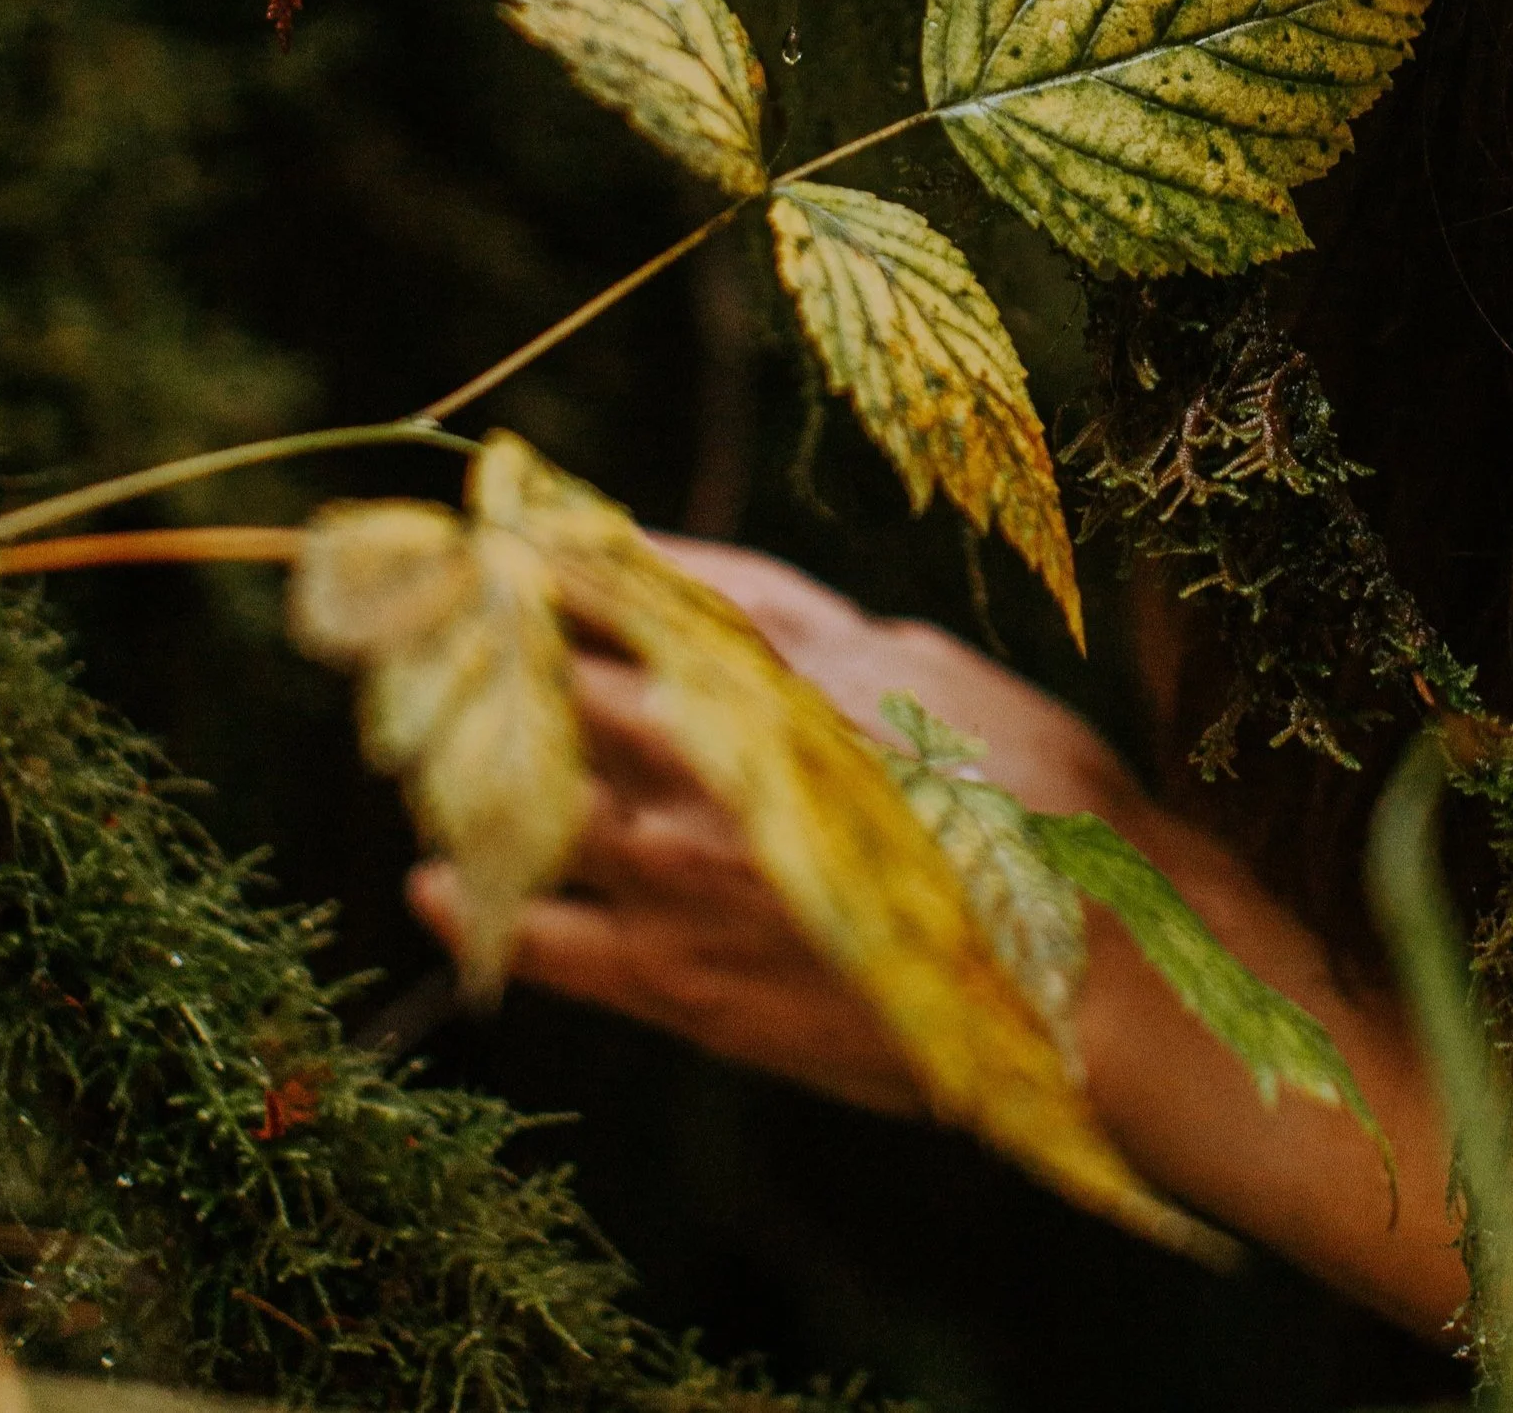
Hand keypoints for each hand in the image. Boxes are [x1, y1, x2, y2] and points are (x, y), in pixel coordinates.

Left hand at [409, 537, 1474, 1336]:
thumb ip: (848, 648)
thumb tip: (777, 632)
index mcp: (795, 669)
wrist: (1099, 983)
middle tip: (413, 615)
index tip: (507, 528)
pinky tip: (430, 887)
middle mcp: (719, 754)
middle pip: (562, 676)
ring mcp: (690, 871)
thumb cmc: (1057, 822)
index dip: (569, 555)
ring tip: (416, 741)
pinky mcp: (687, 981)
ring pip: (531, 799)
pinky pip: (550, 940)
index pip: (650, 588)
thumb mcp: (956, 684)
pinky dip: (480, 911)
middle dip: (486, 641)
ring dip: (465, 763)